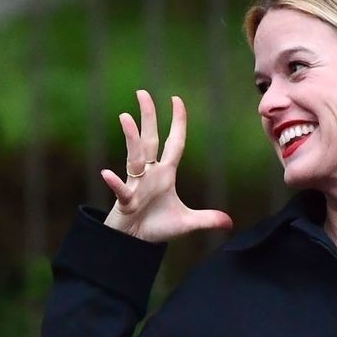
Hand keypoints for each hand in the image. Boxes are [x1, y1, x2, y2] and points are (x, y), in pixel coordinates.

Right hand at [100, 90, 232, 242]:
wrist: (134, 242)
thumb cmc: (156, 228)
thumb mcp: (186, 223)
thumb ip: (207, 219)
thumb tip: (229, 222)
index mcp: (166, 174)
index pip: (174, 143)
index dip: (177, 123)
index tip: (176, 100)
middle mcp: (150, 174)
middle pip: (150, 140)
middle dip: (148, 117)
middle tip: (143, 93)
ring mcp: (136, 185)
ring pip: (134, 157)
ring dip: (130, 138)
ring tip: (125, 117)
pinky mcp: (125, 201)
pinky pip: (121, 189)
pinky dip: (114, 183)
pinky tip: (107, 173)